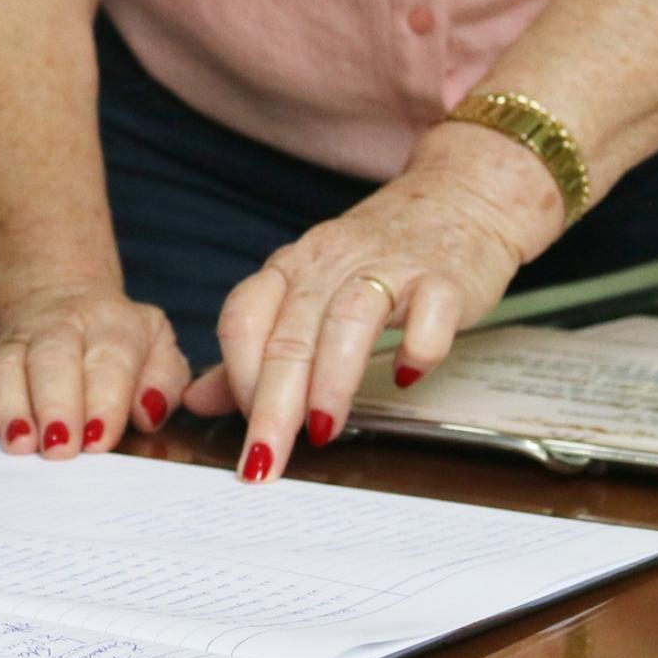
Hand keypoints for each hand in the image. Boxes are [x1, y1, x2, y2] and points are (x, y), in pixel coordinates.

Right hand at [0, 284, 188, 458]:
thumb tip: (148, 413)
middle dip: (54, 405)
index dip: (104, 400)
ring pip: (4, 368)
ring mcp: (16, 344)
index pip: (109, 358)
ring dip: (9, 408)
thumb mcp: (157, 347)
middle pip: (51, 358)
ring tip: (18, 445)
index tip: (99, 439)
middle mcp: (58, 328)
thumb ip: (163, 379)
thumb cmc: (118, 344)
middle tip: (59, 448)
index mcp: (110, 324)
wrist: (65, 308)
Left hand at [184, 139, 552, 482]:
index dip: (236, 379)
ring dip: (331, 381)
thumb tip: (197, 401)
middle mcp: (330, 264)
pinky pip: (430, 309)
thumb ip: (253, 350)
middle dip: (272, 406)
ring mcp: (390, 266)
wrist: (460, 197)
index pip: (242, 321)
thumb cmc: (376, 258)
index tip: (245, 434)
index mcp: (289, 270)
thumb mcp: (307, 292)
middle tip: (266, 460)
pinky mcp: (447, 276)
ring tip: (322, 429)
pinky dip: (418, 345)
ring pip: (347, 321)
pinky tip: (408, 376)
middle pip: (289, 336)